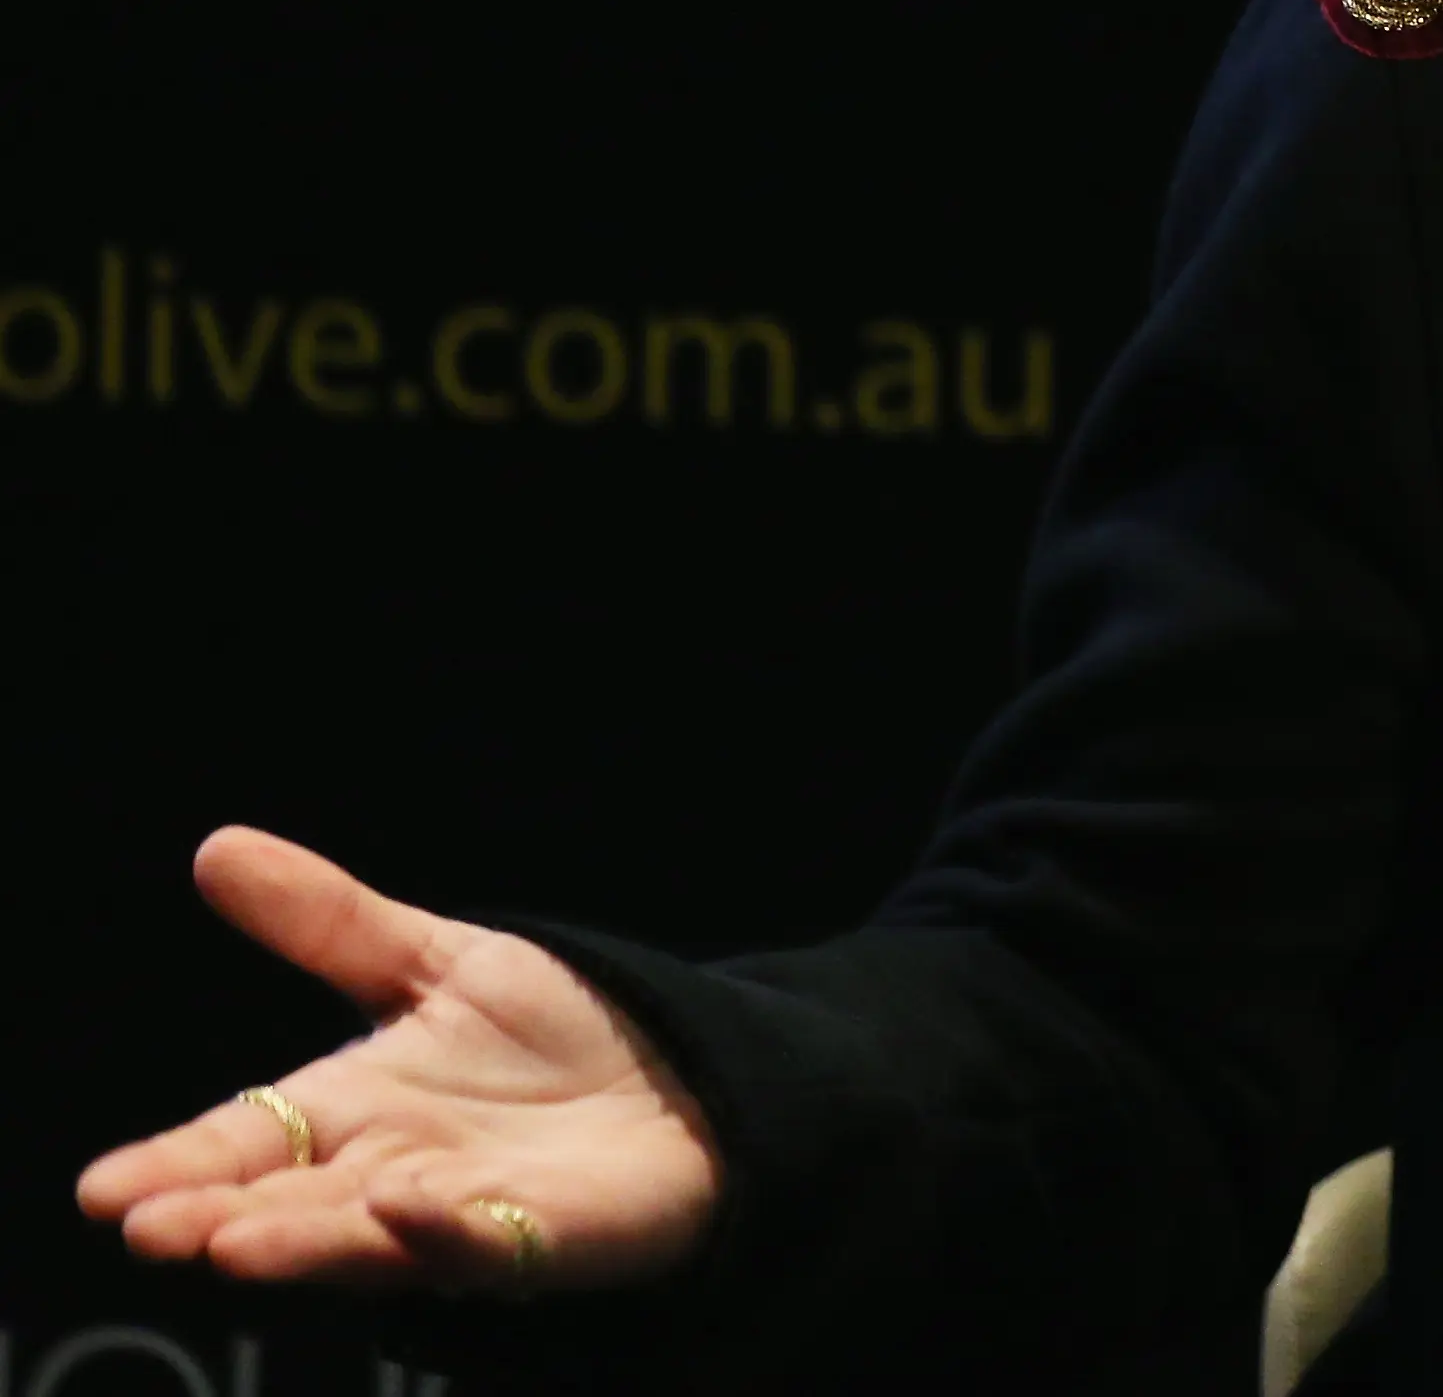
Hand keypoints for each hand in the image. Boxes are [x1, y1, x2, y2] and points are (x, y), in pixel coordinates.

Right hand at [77, 827, 724, 1289]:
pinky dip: (451, 1234)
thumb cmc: (555, 1037)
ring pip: (373, 1238)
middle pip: (291, 1206)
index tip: (103, 1190)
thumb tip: (218, 848)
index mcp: (354, 1114)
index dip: (179, 1168)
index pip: (247, 1143)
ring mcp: (468, 1215)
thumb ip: (330, 922)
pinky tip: (412, 1207)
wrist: (689, 1075)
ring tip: (237, 1242)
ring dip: (310, 1241)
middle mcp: (393, 1177)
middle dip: (223, 1219)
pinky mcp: (550, 1235)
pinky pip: (493, 1244)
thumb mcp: (436, 964)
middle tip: (157, 1228)